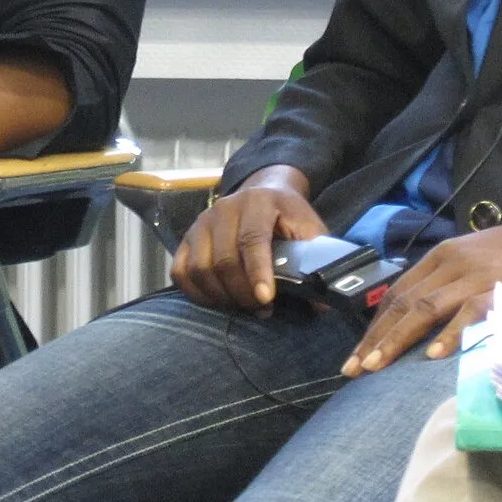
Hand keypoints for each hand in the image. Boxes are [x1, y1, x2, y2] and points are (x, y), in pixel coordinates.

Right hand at [172, 165, 326, 313]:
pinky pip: (180, 272)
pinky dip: (196, 294)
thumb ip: (317, 259)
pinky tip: (219, 301)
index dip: (258, 272)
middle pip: (224, 260)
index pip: (252, 239)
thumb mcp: (309, 229)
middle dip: (243, 293)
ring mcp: (201, 223)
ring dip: (221, 297)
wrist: (264, 192)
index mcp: (258, 202)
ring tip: (244, 306)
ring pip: (199, 269)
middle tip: (262, 309)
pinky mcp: (186, 238)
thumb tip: (321, 302)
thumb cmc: (288, 217)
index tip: (267, 299)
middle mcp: (224, 209)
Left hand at [342, 201, 501, 375]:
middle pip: (403, 303)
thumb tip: (424, 311)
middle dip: (375, 338)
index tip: (357, 354)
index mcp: (444, 256)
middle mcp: (452, 263)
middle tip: (353, 370)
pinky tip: (432, 355)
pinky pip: (469, 313)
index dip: (374, 324)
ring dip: (398, 340)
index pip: (398, 292)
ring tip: (377, 367)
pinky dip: (449, 334)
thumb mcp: (479, 258)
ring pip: (426, 309)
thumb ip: (451, 281)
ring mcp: (476, 275)